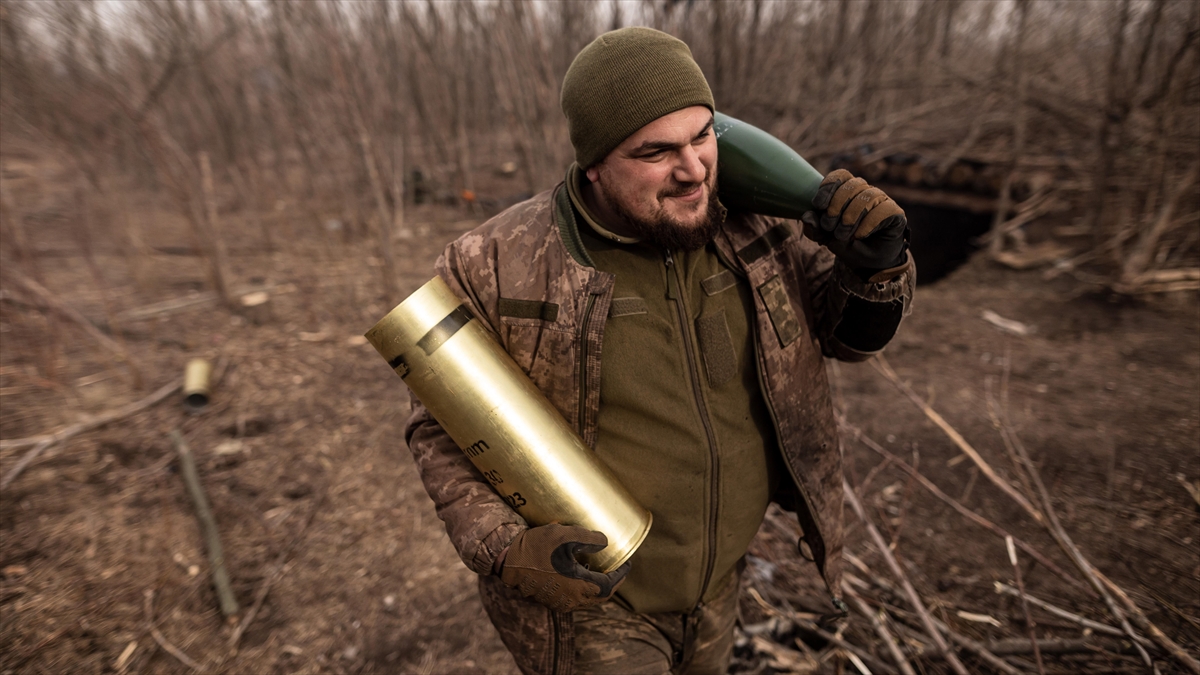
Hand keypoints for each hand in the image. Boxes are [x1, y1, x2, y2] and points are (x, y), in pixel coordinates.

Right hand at [498, 524, 629, 611]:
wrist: (509, 560)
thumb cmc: (537, 547)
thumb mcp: (565, 535)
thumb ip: (589, 538)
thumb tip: (605, 543)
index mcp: (579, 586)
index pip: (609, 585)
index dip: (620, 575)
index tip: (626, 563)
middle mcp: (571, 599)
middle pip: (600, 595)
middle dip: (611, 582)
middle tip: (617, 569)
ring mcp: (560, 602)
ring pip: (587, 599)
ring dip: (596, 586)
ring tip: (599, 569)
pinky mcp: (551, 600)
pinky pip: (574, 598)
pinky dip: (583, 589)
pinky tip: (579, 573)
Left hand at [801, 169, 908, 278]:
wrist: (871, 265)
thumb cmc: (850, 247)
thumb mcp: (828, 239)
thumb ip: (816, 229)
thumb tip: (805, 216)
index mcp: (849, 192)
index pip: (840, 176)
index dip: (828, 186)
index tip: (818, 205)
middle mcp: (867, 192)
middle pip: (852, 185)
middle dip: (837, 206)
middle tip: (829, 226)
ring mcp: (882, 201)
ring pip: (868, 196)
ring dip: (851, 216)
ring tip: (844, 235)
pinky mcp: (895, 213)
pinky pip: (884, 210)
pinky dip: (869, 223)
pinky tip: (860, 235)